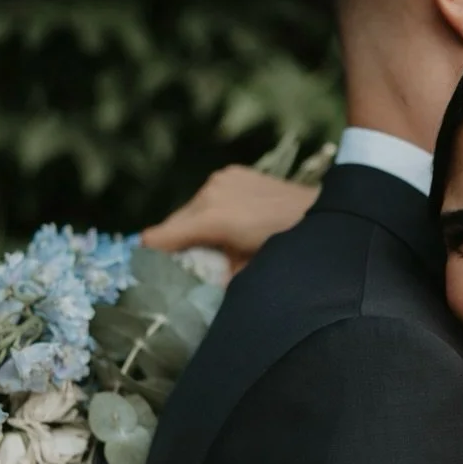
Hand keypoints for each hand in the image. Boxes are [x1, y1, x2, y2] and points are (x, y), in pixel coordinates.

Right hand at [139, 166, 316, 268]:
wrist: (321, 213)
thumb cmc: (286, 247)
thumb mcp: (249, 272)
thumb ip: (218, 279)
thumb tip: (197, 291)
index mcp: (211, 218)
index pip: (159, 236)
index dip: (148, 255)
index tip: (142, 271)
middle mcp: (210, 192)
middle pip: (173, 223)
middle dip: (173, 245)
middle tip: (177, 266)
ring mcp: (221, 179)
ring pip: (190, 208)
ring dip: (191, 227)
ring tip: (206, 246)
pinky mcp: (233, 172)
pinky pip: (208, 196)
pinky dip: (208, 211)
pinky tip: (224, 225)